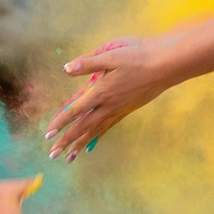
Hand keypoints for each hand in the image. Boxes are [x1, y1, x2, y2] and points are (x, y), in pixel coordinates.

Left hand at [43, 36, 169, 161]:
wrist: (165, 65)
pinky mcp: (127, 110)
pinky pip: (108, 127)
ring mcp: (118, 109)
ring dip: (80, 144)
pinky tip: (90, 144)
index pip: (75, 110)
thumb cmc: (138, 56)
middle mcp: (108, 105)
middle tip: (52, 154)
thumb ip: (88, 63)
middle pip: (83, 127)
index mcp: (101, 91)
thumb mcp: (111, 55)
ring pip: (95, 131)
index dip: (60, 122)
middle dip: (66, 141)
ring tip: (69, 157)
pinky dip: (97, 136)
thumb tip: (66, 68)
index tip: (48, 134)